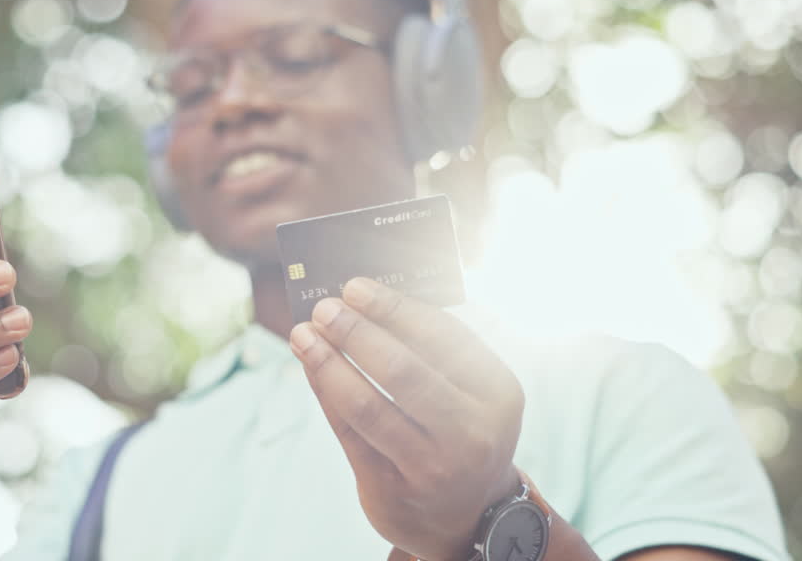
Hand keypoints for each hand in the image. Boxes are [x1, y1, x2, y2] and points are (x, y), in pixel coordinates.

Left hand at [289, 277, 523, 560]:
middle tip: (324, 307)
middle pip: (402, 372)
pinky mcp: (392, 490)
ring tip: (303, 334)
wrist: (467, 515)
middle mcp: (471, 433)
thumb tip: (365, 301)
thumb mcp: (473, 391)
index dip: (393, 308)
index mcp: (498, 394)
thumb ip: (433, 348)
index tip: (354, 286)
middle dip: (355, 333)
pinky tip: (310, 366)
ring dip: (328, 363)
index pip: (441, 338)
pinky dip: (324, 391)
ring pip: (368, 405)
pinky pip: (348, 432)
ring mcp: (432, 467)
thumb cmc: (461, 428)